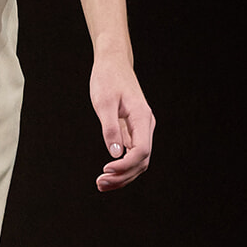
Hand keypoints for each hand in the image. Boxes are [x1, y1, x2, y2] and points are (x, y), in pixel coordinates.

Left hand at [90, 57, 154, 191]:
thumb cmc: (107, 79)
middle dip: (123, 176)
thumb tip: (115, 154)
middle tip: (100, 184)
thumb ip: (110, 129)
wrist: (112, 63)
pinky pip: (131, 153)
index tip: (106, 169)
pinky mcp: (133, 130)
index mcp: (142, 117)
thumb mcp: (104, 102)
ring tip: (102, 184)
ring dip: (122, 175)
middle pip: (141, 161)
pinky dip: (121, 166)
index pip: (141, 151)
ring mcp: (141, 129)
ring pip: (138, 160)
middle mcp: (146, 125)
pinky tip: (108, 174)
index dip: (125, 165)